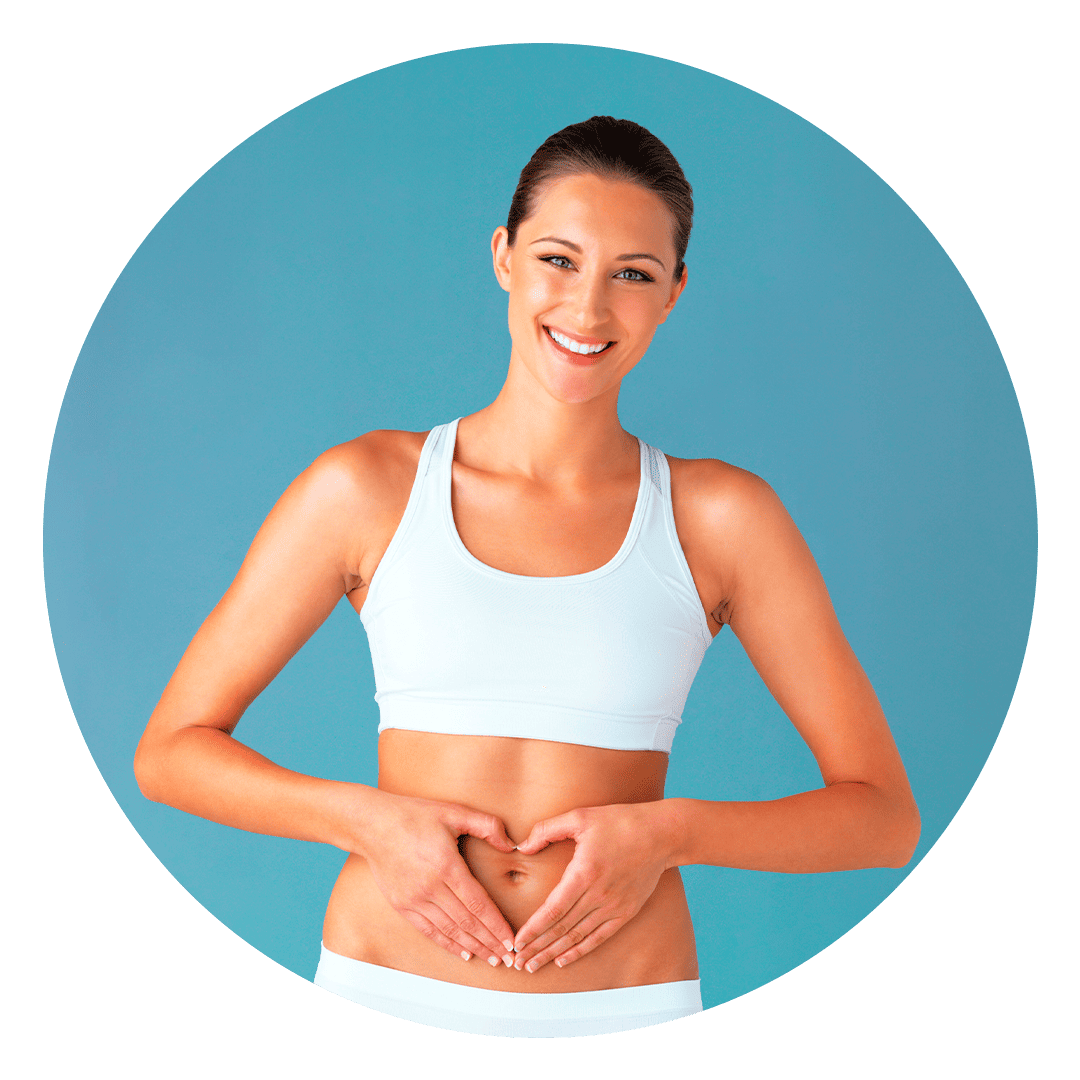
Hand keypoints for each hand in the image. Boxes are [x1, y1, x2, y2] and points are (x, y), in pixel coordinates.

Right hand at [353, 790, 517, 967]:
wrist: (373, 824)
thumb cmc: (416, 815)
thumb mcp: (454, 812)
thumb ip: (487, 825)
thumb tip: (511, 845)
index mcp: (447, 866)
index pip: (478, 904)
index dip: (497, 926)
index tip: (511, 941)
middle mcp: (430, 887)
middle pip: (467, 923)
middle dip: (490, 942)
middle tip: (509, 958)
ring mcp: (414, 899)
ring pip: (450, 930)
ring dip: (473, 947)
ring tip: (492, 958)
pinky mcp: (402, 905)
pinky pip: (428, 930)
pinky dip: (448, 944)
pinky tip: (463, 952)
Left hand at [511, 801, 680, 972]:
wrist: (661, 834)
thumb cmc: (618, 821)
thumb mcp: (580, 817)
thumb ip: (547, 830)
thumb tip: (523, 846)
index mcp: (584, 873)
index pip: (552, 910)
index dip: (533, 929)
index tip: (517, 942)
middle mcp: (598, 895)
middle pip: (562, 928)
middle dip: (537, 947)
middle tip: (517, 962)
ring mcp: (613, 906)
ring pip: (577, 937)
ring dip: (553, 953)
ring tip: (533, 965)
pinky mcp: (626, 911)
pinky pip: (599, 937)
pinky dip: (580, 951)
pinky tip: (563, 960)